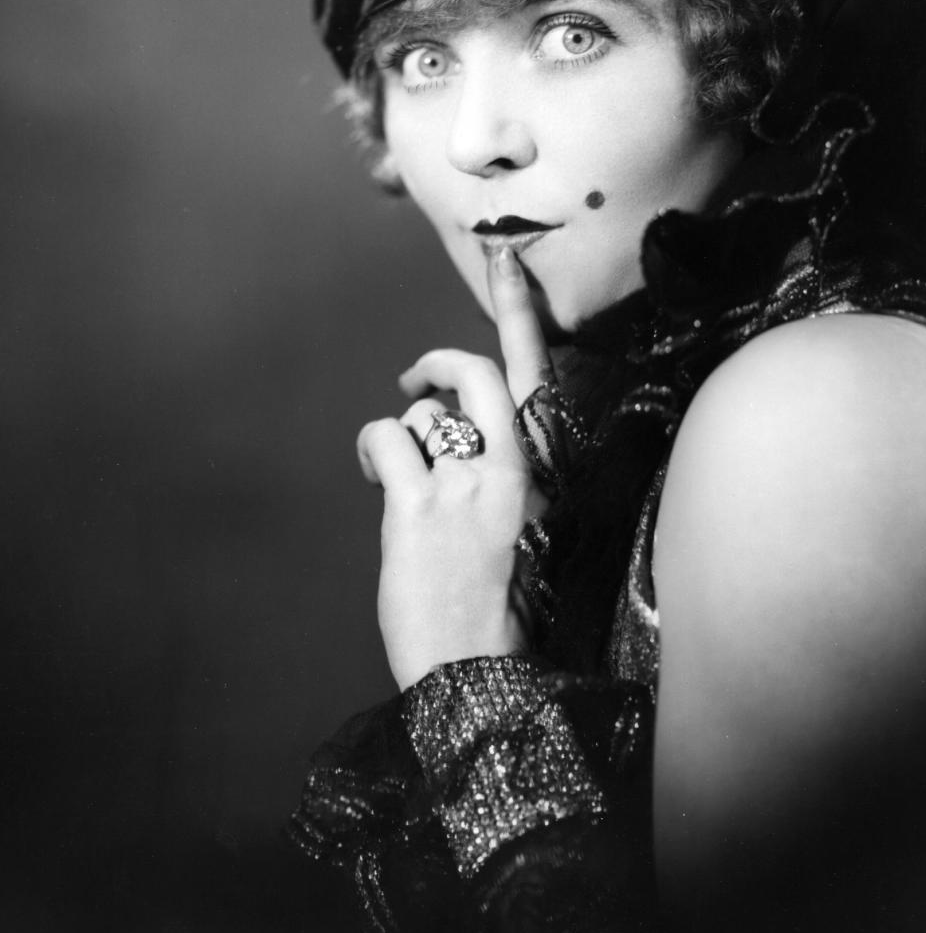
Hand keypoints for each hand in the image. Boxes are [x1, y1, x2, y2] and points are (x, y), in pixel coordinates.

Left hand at [357, 248, 553, 689]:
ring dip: (402, 439)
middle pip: (477, 372)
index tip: (504, 259)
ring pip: (422, 414)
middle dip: (438, 362)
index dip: (518, 311)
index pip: (537, 375)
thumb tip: (450, 428)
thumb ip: (501, 472)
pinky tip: (376, 480)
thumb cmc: (503, 607)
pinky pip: (387, 440)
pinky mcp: (420, 506)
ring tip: (398, 483)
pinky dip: (372, 451)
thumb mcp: (525, 526)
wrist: (482, 673)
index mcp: (544, 471)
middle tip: (414, 377)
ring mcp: (467, 484)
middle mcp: (515, 466)